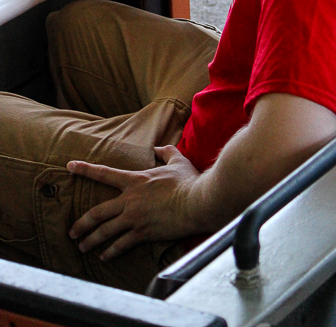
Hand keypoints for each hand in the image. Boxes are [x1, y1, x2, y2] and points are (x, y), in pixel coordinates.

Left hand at [67, 145, 200, 260]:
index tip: (69, 166)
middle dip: (81, 223)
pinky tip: (104, 256)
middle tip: (71, 232)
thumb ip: (166, 152)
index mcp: (136, 180)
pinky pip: (121, 245)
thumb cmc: (189, 181)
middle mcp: (130, 199)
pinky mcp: (143, 233)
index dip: (84, 169)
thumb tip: (158, 148)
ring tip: (82, 247)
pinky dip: (110, 252)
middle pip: (97, 212)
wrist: (198, 202)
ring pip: (105, 231)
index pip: (104, 173)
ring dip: (91, 240)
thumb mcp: (178, 160)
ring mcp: (135, 218)